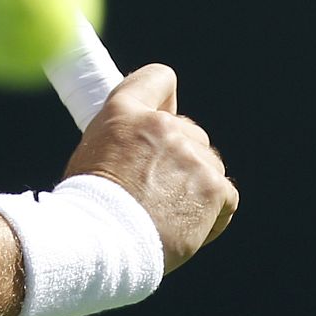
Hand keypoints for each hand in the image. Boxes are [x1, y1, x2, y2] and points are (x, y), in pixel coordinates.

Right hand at [64, 64, 237, 271]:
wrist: (102, 238)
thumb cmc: (89, 200)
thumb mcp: (93, 149)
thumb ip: (125, 135)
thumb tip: (148, 137)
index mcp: (124, 110)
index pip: (159, 77)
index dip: (163, 100)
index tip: (160, 118)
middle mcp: (161, 124)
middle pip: (189, 130)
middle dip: (178, 154)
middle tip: (155, 185)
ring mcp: (192, 156)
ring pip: (208, 163)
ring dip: (194, 183)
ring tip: (166, 210)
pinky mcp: (215, 188)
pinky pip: (226, 194)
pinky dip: (212, 210)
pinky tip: (186, 223)